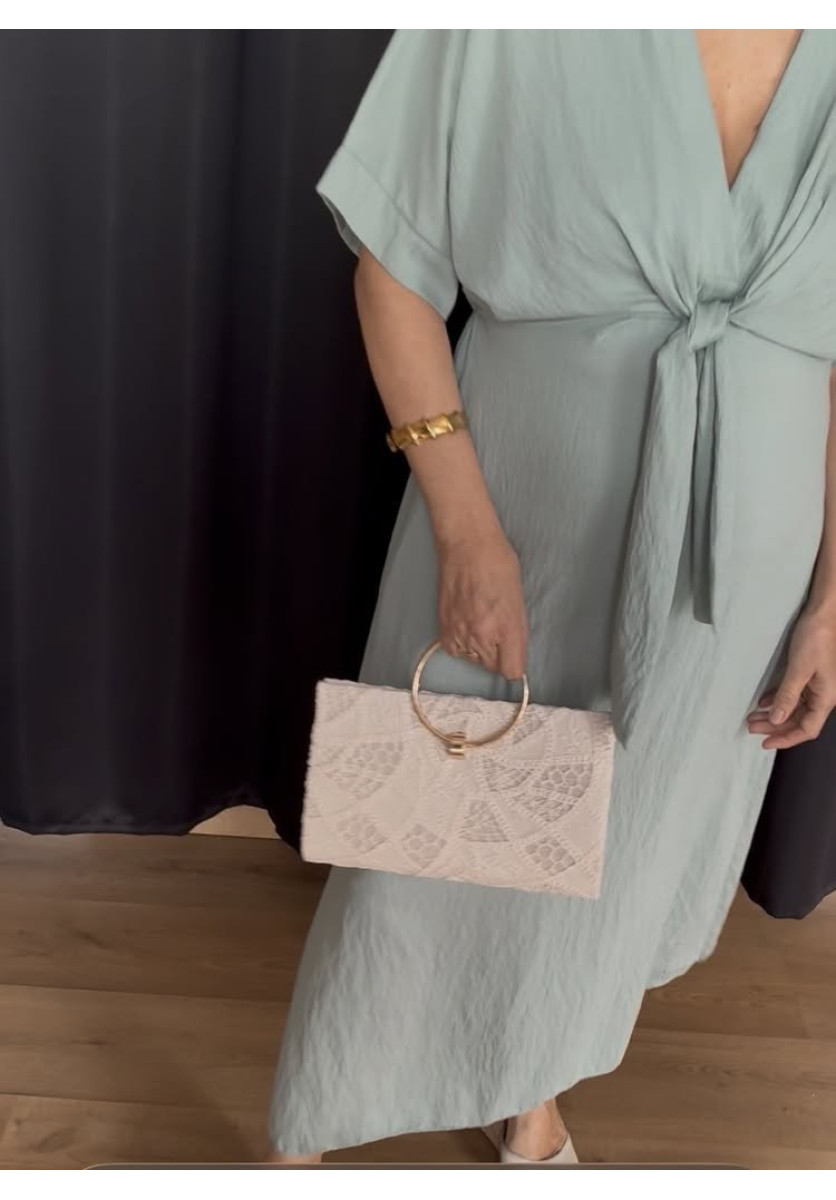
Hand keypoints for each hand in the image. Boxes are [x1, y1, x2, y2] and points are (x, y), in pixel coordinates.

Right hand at [436, 528, 527, 679]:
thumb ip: (517, 632)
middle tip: (496, 629)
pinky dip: (460, 643)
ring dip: (477, 648)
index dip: (515, 664)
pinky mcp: (443, 630)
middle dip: (497, 654)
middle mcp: (483, 636)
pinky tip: (465, 622)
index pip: (512, 671)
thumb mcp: (518, 600)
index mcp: (507, 628)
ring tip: (478, 620)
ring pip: (473, 660)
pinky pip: (455, 651)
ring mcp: (460, 634)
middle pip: (492, 667)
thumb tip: (516, 653)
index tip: (514, 656)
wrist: (466, 546)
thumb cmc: (497, 564)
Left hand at [747, 607, 835, 748]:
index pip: (807, 729)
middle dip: (775, 726)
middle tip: (750, 727)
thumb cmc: (816, 638)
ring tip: (752, 716)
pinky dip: (779, 699)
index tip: (765, 743)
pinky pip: (795, 693)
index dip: (786, 739)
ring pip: (795, 707)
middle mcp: (824, 694)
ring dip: (774, 713)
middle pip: (799, 720)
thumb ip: (788, 695)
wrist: (825, 613)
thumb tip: (777, 720)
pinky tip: (763, 701)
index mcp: (826, 697)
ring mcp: (817, 684)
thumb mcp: (799, 669)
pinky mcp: (810, 674)